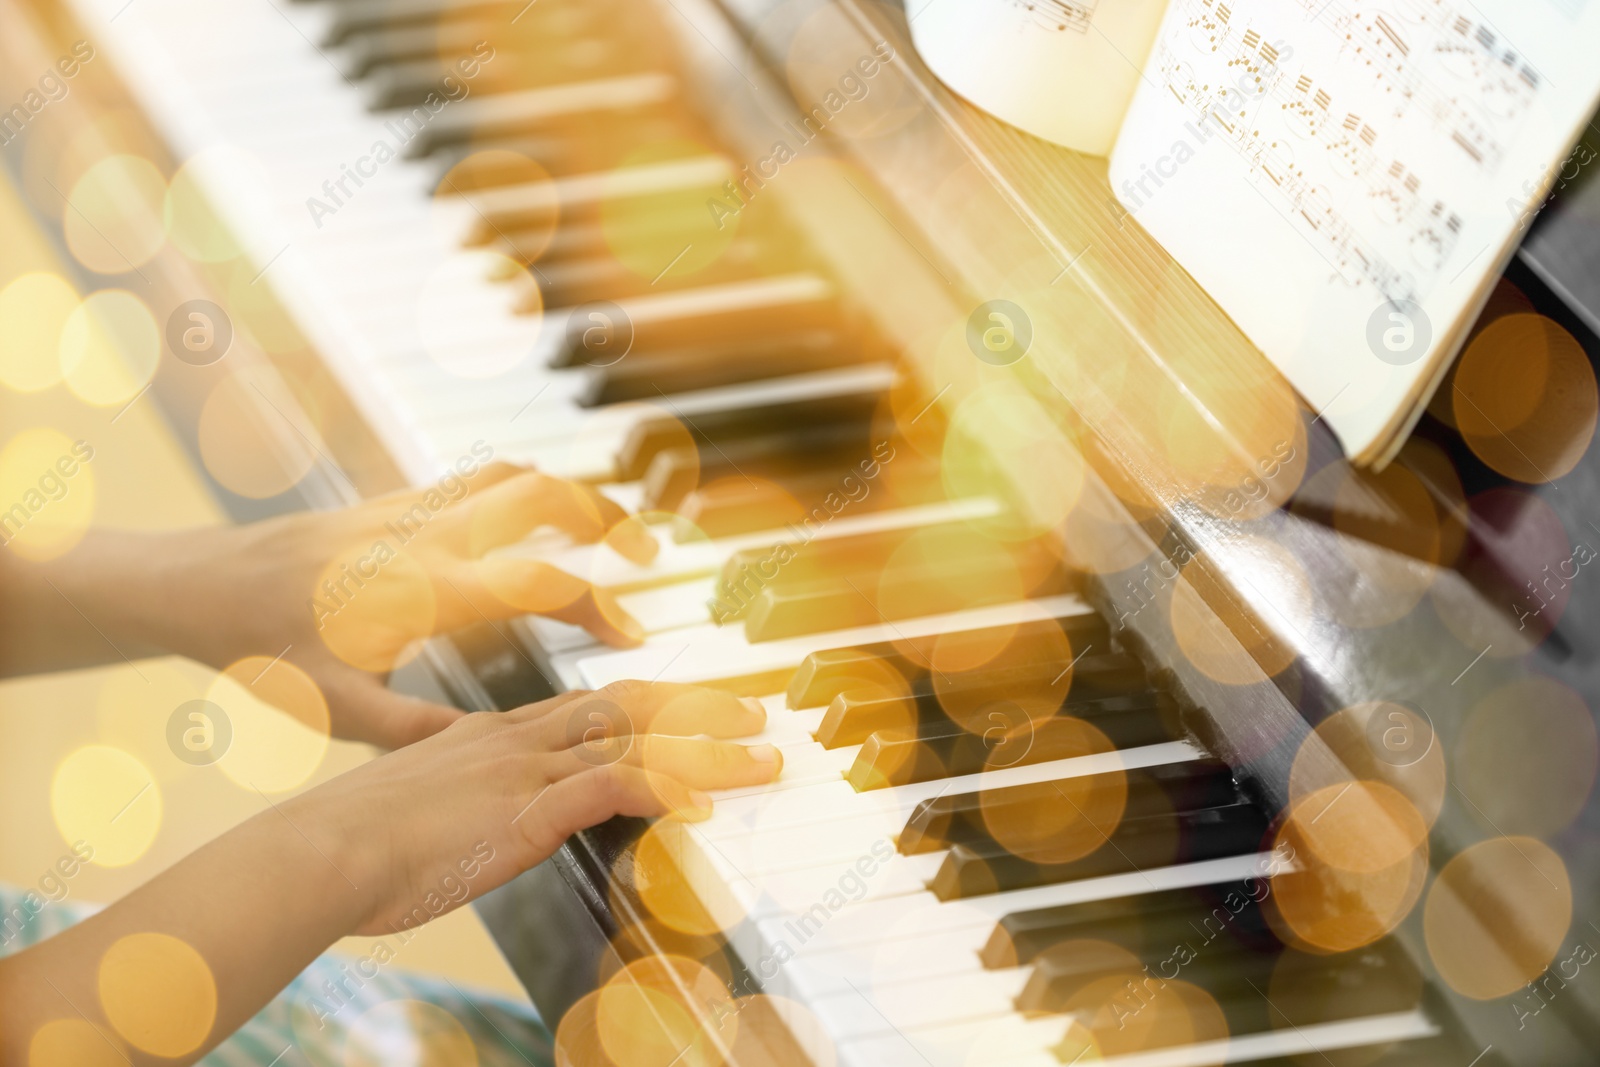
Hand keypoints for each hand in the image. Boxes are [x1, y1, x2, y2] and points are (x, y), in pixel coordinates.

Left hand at [152, 463, 658, 747]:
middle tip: (646, 554)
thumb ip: (414, 727)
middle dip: (607, 519)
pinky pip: (479, 476)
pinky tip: (538, 519)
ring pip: (514, 473)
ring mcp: (413, 508)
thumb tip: (486, 747)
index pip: (538, 583)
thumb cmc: (262, 649)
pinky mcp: (397, 499)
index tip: (631, 634)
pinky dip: (526, 486)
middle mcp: (427, 535)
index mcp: (423, 590)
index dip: (598, 605)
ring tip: (608, 527)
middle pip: (543, 497)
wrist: (203, 584)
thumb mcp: (335, 708)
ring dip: (571, 493)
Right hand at [288, 681, 780, 935]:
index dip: (641, 707)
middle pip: (624, 707)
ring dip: (708, 749)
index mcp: (486, 734)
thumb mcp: (411, 809)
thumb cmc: (347, 845)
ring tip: (759, 757)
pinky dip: (667, 789)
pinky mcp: (526, 809)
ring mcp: (523, 770)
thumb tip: (467, 823)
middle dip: (694, 709)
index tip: (679, 710)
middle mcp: (514, 739)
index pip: (583, 709)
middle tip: (746, 713)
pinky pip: (615, 788)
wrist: (316, 853)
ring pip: (637, 741)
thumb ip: (453, 805)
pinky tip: (704, 804)